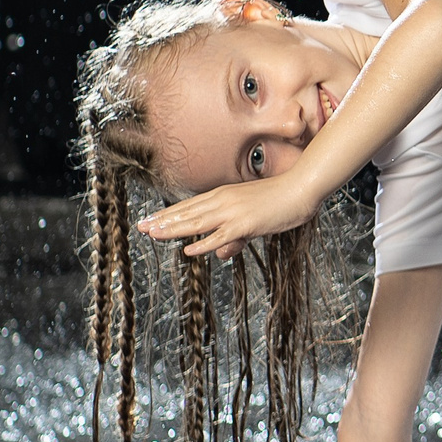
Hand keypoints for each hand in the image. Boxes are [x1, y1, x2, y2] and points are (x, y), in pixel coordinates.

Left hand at [139, 171, 321, 259]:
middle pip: (187, 212)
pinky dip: (202, 243)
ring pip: (196, 222)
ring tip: (153, 234)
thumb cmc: (281, 200)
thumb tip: (217, 253)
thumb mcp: (252, 219)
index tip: (150, 219)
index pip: (189, 205)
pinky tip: (187, 249)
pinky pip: (219, 236)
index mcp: (224, 195)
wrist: (302, 188)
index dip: (168, 214)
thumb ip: (233, 237)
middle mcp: (224, 200)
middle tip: (140, 226)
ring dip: (173, 229)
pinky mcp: (245, 224)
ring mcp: (233, 212)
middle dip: (162, 220)